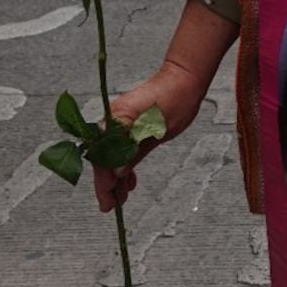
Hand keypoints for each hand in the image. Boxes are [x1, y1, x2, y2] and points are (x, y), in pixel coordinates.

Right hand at [92, 61, 210, 210]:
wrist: (184, 81)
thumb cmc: (174, 98)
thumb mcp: (157, 127)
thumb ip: (134, 148)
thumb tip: (117, 172)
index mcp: (115, 120)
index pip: (102, 156)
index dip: (103, 179)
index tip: (107, 198)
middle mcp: (113, 123)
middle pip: (103, 158)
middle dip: (106, 184)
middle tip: (110, 206)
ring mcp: (121, 125)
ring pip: (112, 157)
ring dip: (116, 178)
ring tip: (121, 199)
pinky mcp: (131, 128)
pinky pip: (122, 151)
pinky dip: (125, 167)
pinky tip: (129, 182)